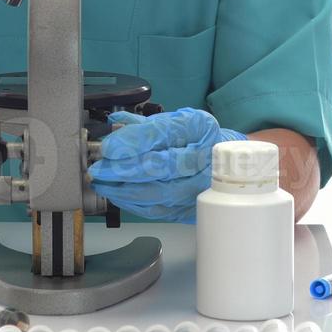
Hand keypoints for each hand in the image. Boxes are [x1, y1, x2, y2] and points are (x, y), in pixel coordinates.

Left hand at [87, 108, 245, 221]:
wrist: (234, 165)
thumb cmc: (200, 140)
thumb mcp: (177, 121)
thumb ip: (144, 124)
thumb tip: (113, 124)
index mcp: (200, 127)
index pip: (162, 134)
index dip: (131, 141)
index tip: (108, 147)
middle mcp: (204, 156)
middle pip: (159, 166)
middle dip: (122, 169)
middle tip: (98, 169)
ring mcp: (201, 186)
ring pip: (157, 193)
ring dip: (123, 190)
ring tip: (102, 183)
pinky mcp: (194, 207)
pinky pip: (159, 210)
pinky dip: (133, 204)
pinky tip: (118, 196)